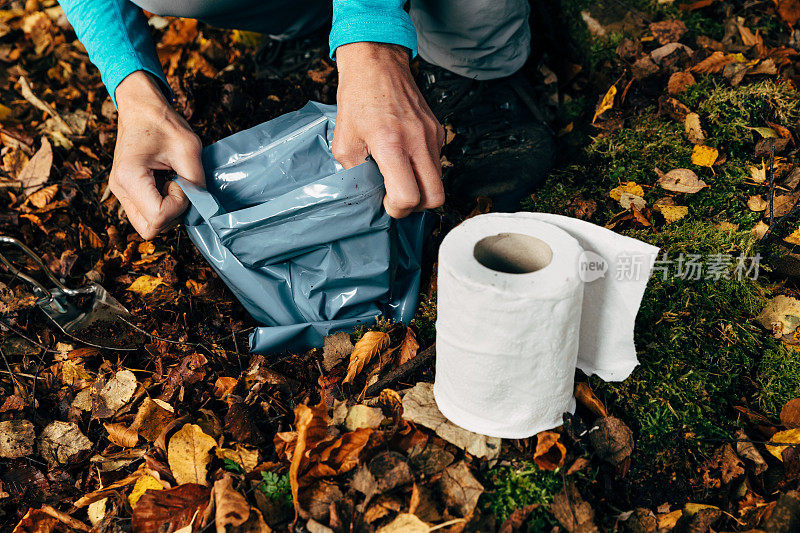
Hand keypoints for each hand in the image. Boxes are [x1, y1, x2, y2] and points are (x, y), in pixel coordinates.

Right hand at [110, 71, 204, 239]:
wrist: (141, 108)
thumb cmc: (162, 122)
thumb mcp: (188, 148)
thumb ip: (196, 181)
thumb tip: (201, 206)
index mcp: (129, 176)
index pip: (158, 217)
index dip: (179, 205)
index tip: (182, 181)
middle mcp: (119, 189)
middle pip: (150, 229)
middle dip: (172, 214)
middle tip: (179, 185)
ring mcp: (120, 192)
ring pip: (148, 224)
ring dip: (168, 210)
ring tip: (172, 182)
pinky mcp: (127, 192)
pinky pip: (147, 213)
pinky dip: (162, 205)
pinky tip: (166, 183)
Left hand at [333, 42, 444, 217]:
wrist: (376, 62)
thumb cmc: (358, 96)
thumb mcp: (343, 141)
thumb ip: (356, 173)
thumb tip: (368, 193)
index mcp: (391, 144)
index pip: (409, 196)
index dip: (396, 208)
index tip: (385, 202)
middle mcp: (417, 141)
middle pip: (435, 197)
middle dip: (416, 205)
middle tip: (396, 196)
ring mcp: (432, 135)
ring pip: (438, 180)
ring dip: (420, 186)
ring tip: (399, 175)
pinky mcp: (438, 130)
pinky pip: (436, 162)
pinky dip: (423, 168)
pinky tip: (405, 157)